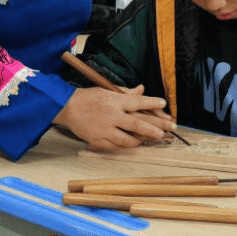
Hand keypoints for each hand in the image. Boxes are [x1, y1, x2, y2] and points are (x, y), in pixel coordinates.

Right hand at [55, 84, 176, 150]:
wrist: (67, 108)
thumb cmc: (88, 98)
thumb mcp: (107, 90)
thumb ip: (126, 92)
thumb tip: (141, 89)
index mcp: (114, 101)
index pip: (138, 102)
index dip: (152, 103)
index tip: (164, 104)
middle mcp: (112, 116)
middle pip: (138, 124)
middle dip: (156, 128)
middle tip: (169, 130)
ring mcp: (105, 130)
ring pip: (128, 139)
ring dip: (142, 139)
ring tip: (153, 138)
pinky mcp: (98, 140)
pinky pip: (116, 146)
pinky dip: (126, 145)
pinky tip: (135, 143)